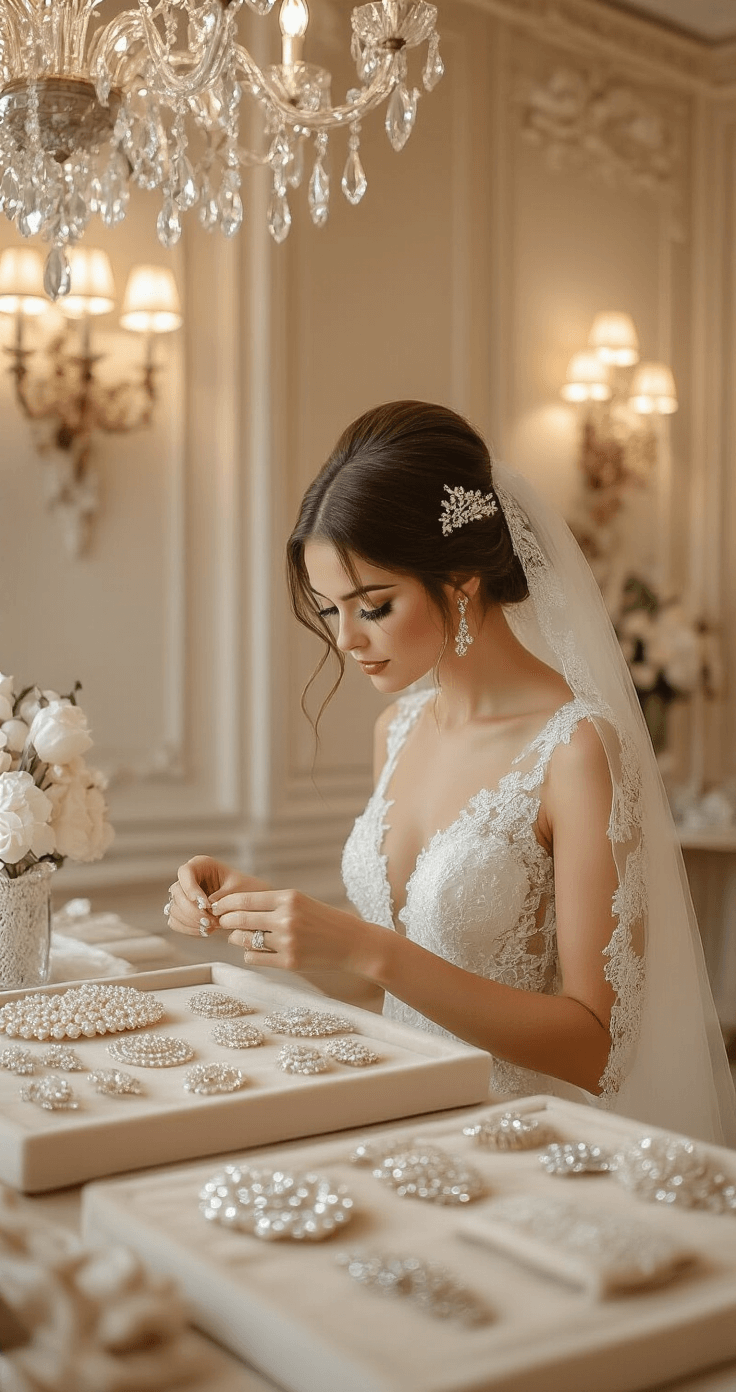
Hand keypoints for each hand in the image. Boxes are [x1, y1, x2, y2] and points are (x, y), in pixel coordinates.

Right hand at [166, 856, 270, 937]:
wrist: (250, 905)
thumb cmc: (246, 891)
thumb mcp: (239, 889)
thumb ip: (223, 895)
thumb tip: (207, 905)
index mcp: (201, 865)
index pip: (185, 872)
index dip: (190, 888)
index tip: (204, 904)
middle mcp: (189, 878)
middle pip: (177, 893)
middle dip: (192, 911)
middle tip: (210, 921)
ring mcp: (183, 895)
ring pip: (174, 909)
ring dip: (191, 921)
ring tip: (212, 926)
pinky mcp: (182, 911)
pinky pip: (175, 921)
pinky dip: (188, 928)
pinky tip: (205, 930)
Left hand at [212, 888, 376, 974]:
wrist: (352, 943)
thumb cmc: (323, 920)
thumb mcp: (300, 902)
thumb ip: (271, 903)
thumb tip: (234, 909)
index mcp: (288, 898)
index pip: (245, 899)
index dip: (226, 903)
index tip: (217, 906)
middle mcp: (286, 918)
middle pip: (240, 919)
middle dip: (225, 921)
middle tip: (220, 921)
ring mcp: (287, 942)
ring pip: (243, 940)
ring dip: (235, 938)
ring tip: (238, 937)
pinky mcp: (289, 962)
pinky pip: (254, 957)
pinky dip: (249, 954)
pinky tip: (255, 950)